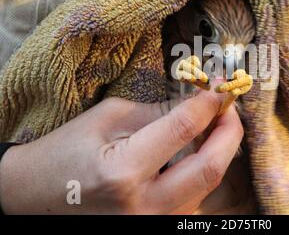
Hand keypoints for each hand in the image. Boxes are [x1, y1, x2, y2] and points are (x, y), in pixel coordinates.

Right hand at [0, 82, 242, 213]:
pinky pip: (193, 197)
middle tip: (230, 109)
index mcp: (123, 171)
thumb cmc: (67, 150)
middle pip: (210, 169)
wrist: (37, 195)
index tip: (219, 87)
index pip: (183, 129)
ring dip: (220, 152)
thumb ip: (158, 111)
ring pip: (207, 186)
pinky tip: (200, 150)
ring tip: (217, 125)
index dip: (208, 103)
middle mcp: (143, 205)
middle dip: (230, 133)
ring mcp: (152, 223)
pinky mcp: (156, 225)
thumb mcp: (109, 118)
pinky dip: (203, 170)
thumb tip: (199, 101)